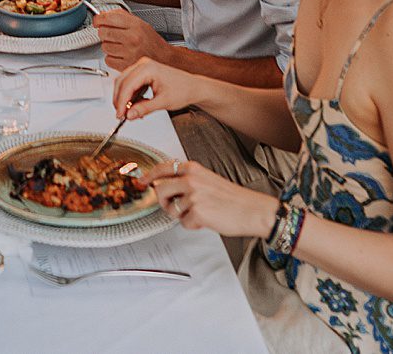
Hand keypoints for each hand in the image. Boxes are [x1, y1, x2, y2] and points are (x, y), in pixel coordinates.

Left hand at [91, 7, 172, 70]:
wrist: (163, 59)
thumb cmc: (151, 41)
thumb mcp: (140, 23)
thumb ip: (121, 16)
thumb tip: (102, 15)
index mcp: (135, 25)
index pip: (108, 18)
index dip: (98, 19)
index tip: (97, 21)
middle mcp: (132, 38)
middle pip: (103, 32)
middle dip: (103, 32)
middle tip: (109, 33)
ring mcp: (128, 53)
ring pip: (104, 46)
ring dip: (108, 45)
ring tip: (118, 45)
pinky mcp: (126, 66)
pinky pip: (108, 60)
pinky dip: (111, 57)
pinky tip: (119, 54)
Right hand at [110, 57, 196, 119]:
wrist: (193, 87)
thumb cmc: (183, 90)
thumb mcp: (163, 102)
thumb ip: (144, 109)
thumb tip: (129, 114)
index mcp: (148, 68)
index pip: (127, 85)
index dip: (121, 102)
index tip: (120, 115)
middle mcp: (143, 64)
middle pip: (122, 82)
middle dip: (120, 100)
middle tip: (122, 115)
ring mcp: (143, 67)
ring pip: (124, 83)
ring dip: (124, 98)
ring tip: (130, 112)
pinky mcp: (143, 73)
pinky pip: (130, 84)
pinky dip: (130, 96)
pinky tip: (135, 106)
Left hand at [144, 161, 277, 239]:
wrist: (251, 210)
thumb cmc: (233, 198)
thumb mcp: (208, 180)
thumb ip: (188, 180)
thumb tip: (166, 186)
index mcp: (193, 169)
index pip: (162, 168)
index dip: (149, 176)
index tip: (141, 181)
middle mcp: (191, 179)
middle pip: (159, 189)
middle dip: (162, 201)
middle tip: (172, 206)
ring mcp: (193, 195)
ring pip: (171, 209)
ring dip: (182, 215)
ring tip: (198, 212)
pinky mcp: (197, 212)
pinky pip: (184, 222)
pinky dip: (193, 224)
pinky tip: (206, 219)